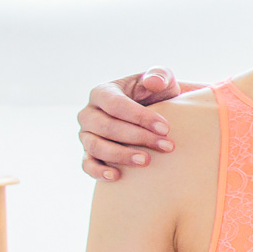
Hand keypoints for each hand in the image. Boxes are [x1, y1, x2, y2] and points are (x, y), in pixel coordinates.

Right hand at [78, 68, 199, 181]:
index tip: (165, 128)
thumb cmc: (156, 95)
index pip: (116, 105)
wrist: (153, 114)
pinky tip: (116, 176)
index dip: (140, 117)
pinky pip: (87, 164)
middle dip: (137, 137)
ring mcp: (87, 134)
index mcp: (102, 92)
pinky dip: (98, 171)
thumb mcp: (161, 80)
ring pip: (96, 146)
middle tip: (166, 146)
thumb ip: (159, 75)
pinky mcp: (89, 153)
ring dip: (121, 155)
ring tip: (146, 161)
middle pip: (107, 127)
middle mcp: (89, 113)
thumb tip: (152, 82)